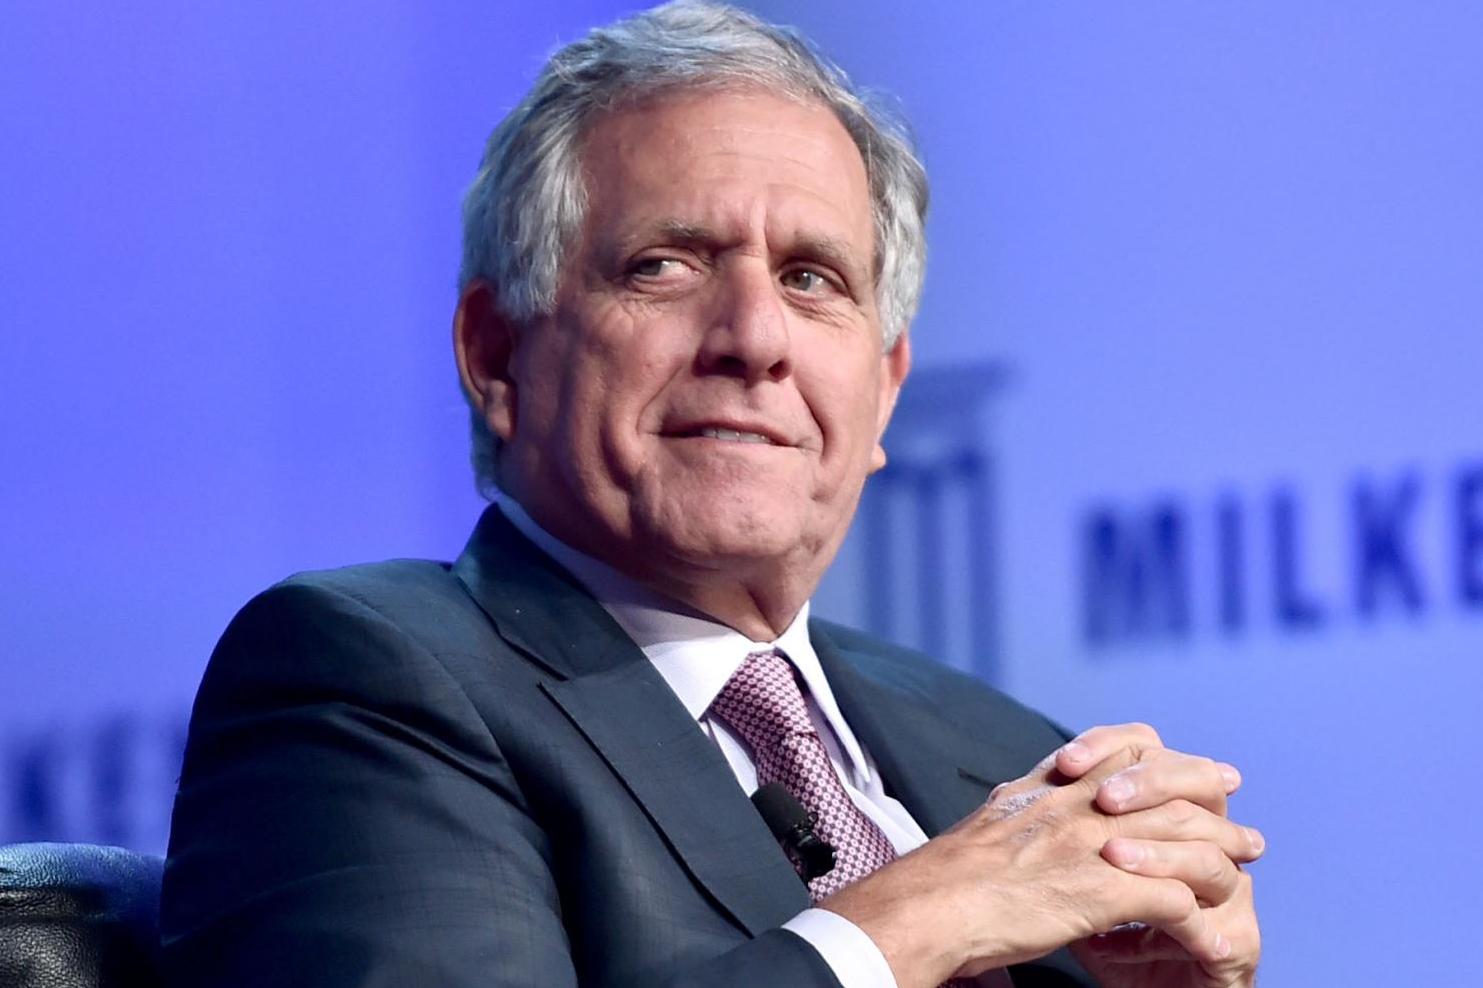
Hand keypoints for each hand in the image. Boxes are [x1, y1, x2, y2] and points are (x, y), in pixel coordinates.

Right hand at [817, 723, 1263, 987]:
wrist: (930, 905)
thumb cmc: (947, 877)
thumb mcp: (992, 820)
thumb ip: (1026, 806)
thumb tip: (1037, 798)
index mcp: (1049, 788)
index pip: (1124, 748)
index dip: (1169, 758)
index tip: (1199, 771)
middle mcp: (1076, 805)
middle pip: (1168, 787)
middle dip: (1214, 801)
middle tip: (1243, 817)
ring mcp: (1092, 845)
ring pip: (1183, 835)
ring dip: (1223, 855)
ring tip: (1246, 866)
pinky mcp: (1101, 891)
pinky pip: (1174, 898)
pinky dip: (1198, 917)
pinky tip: (1207, 930)